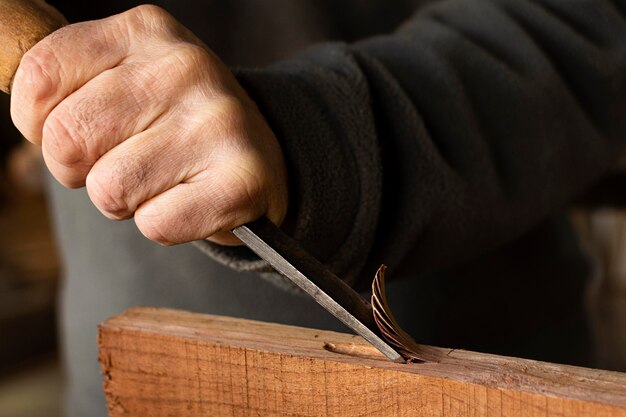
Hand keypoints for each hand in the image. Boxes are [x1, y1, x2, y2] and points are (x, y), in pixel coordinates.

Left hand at [10, 5, 287, 245]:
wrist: (259, 155)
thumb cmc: (175, 123)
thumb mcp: (122, 77)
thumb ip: (68, 82)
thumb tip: (29, 111)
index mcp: (145, 31)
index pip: (40, 78)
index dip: (41, 125)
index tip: (83, 133)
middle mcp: (185, 67)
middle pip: (67, 139)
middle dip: (82, 169)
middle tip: (126, 161)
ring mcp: (219, 122)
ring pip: (109, 190)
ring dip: (126, 201)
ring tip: (163, 179)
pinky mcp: (241, 180)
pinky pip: (156, 224)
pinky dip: (165, 225)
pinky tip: (191, 200)